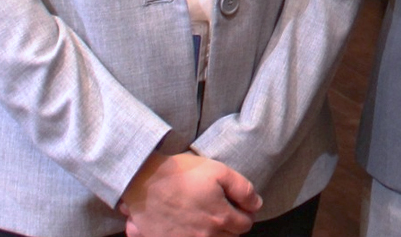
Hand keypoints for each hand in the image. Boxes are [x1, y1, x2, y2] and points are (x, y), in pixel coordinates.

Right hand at [119, 152, 260, 236]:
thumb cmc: (181, 173)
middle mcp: (206, 236)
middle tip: (221, 209)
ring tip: (206, 216)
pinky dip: (192, 235)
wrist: (144, 180)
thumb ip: (243, 189)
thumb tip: (256, 205)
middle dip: (230, 224)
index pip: (245, 224)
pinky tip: (188, 224)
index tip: (237, 204)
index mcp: (220, 218)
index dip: (245, 212)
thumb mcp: (219, 171)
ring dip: (214, 233)